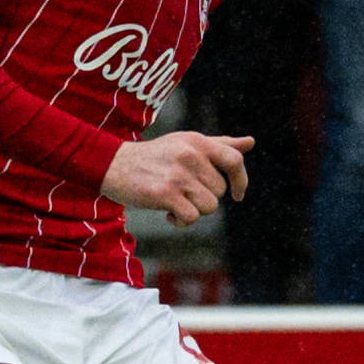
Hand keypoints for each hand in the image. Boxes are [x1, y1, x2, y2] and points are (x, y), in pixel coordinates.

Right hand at [101, 132, 250, 223]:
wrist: (112, 164)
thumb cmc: (154, 156)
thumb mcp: (186, 143)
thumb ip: (219, 145)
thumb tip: (250, 142)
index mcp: (198, 142)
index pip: (234, 160)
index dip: (242, 180)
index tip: (238, 195)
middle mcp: (190, 156)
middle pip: (220, 191)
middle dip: (205, 197)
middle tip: (183, 192)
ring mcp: (177, 175)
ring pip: (209, 207)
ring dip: (194, 210)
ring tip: (176, 202)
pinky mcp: (164, 194)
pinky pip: (191, 218)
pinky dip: (181, 222)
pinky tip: (169, 215)